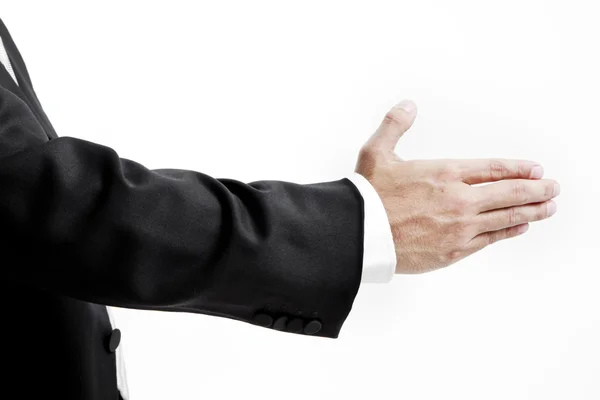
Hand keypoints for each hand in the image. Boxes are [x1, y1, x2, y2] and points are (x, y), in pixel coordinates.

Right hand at [355, 100, 559, 273]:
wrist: (359, 235)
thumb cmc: (368, 196)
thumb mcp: (376, 153)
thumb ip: (394, 125)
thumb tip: (408, 105)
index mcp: (445, 173)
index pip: (495, 169)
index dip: (521, 169)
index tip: (537, 170)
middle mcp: (459, 200)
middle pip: (510, 193)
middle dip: (537, 190)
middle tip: (553, 189)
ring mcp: (460, 228)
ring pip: (507, 218)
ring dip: (532, 211)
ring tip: (548, 208)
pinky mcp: (454, 251)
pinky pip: (490, 240)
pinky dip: (508, 232)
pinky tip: (519, 227)